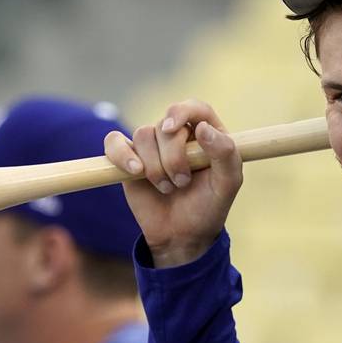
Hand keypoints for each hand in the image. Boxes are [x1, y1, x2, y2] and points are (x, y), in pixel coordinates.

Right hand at [103, 99, 241, 267]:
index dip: (182, 112)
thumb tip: (203, 128)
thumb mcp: (227, 184)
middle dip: (173, 158)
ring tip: (167, 188)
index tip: (173, 128)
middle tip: (182, 183)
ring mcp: (152, 145)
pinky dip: (121, 155)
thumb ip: (225, 154)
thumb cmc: (208, 207)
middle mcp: (178, 134)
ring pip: (142, 135)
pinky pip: (114, 142)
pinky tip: (136, 171)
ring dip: (155, 167)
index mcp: (206, 133)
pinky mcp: (128, 158)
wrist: (182, 235)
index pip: (194, 107)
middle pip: (164, 125)